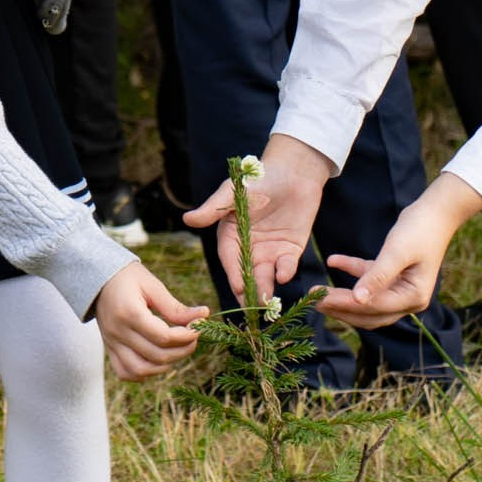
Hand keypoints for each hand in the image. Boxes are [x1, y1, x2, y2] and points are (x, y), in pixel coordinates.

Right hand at [90, 261, 208, 380]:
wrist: (97, 279)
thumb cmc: (127, 277)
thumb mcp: (152, 286)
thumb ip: (175, 307)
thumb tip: (203, 316)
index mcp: (129, 313)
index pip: (163, 337)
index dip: (187, 335)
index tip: (199, 326)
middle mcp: (118, 332)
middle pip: (156, 356)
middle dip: (182, 350)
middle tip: (193, 337)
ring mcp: (111, 343)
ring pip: (140, 370)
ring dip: (165, 365)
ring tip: (178, 350)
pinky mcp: (109, 349)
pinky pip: (125, 372)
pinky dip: (143, 373)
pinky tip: (157, 360)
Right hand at [183, 135, 331, 302]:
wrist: (294, 171)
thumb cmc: (259, 178)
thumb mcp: (233, 192)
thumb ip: (214, 208)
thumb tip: (188, 219)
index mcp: (230, 237)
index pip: (230, 261)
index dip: (234, 275)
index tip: (237, 288)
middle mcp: (248, 248)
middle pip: (247, 274)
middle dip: (249, 292)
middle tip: (252, 310)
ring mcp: (269, 251)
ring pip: (266, 276)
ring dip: (266, 289)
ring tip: (267, 303)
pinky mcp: (290, 250)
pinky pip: (286, 266)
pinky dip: (285, 272)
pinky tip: (283, 275)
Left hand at [319, 172, 481, 329]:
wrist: (438, 210)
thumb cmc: (419, 229)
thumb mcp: (396, 252)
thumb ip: (376, 276)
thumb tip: (357, 300)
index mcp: (413, 297)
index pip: (372, 306)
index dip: (344, 304)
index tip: (318, 299)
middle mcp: (409, 299)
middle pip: (369, 312)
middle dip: (341, 308)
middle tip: (313, 301)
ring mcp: (403, 289)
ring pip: (367, 301)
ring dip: (344, 297)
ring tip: (318, 290)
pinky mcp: (396, 275)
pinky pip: (370, 279)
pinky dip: (353, 271)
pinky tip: (334, 260)